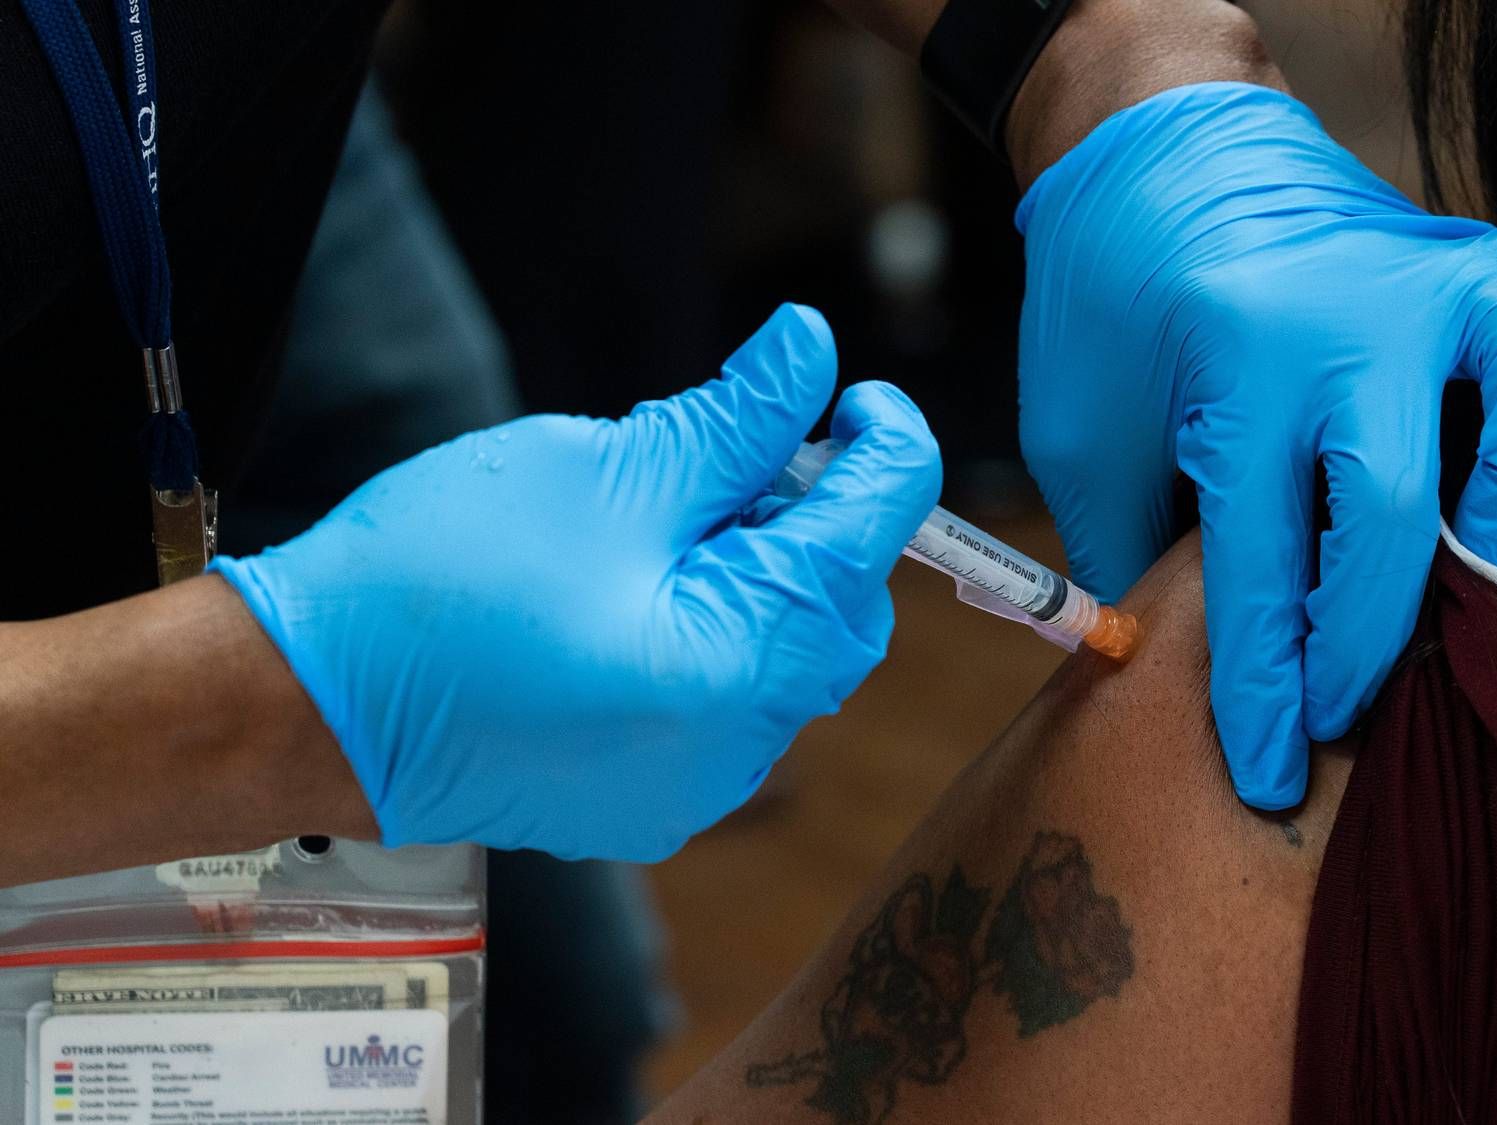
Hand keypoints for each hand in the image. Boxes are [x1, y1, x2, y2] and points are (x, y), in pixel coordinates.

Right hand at [213, 305, 941, 859]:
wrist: (304, 702)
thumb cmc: (441, 578)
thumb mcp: (607, 469)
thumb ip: (734, 419)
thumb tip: (810, 350)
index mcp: (748, 661)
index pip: (877, 528)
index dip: (884, 442)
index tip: (853, 394)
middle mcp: (742, 746)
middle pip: (842, 605)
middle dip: (815, 519)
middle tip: (743, 454)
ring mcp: (696, 786)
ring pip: (785, 654)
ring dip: (758, 574)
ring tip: (661, 517)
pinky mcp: (649, 799)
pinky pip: (727, 702)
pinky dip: (713, 632)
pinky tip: (632, 587)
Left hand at [1016, 83, 1496, 807]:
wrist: (1147, 150)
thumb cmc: (1106, 306)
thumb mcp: (1077, 434)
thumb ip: (1128, 546)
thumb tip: (1175, 670)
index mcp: (1233, 369)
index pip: (1265, 563)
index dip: (1266, 687)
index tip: (1272, 770)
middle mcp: (1343, 319)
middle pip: (1393, 507)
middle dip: (1368, 638)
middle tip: (1341, 703)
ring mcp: (1421, 271)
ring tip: (1482, 550)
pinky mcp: (1468, 242)